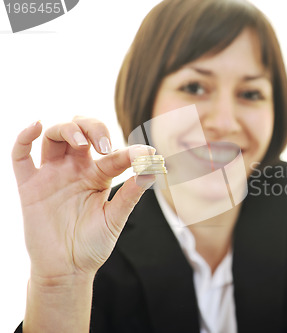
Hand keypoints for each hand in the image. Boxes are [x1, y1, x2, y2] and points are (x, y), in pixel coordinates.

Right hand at [12, 117, 154, 282]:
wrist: (67, 270)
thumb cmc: (93, 244)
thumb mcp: (116, 218)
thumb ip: (131, 194)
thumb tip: (152, 170)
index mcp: (99, 175)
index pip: (115, 153)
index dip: (131, 151)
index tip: (147, 154)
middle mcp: (76, 170)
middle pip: (81, 131)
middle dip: (93, 128)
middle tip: (104, 146)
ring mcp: (52, 175)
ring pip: (54, 137)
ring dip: (67, 129)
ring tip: (81, 142)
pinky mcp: (30, 186)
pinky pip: (20, 156)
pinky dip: (24, 137)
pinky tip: (36, 125)